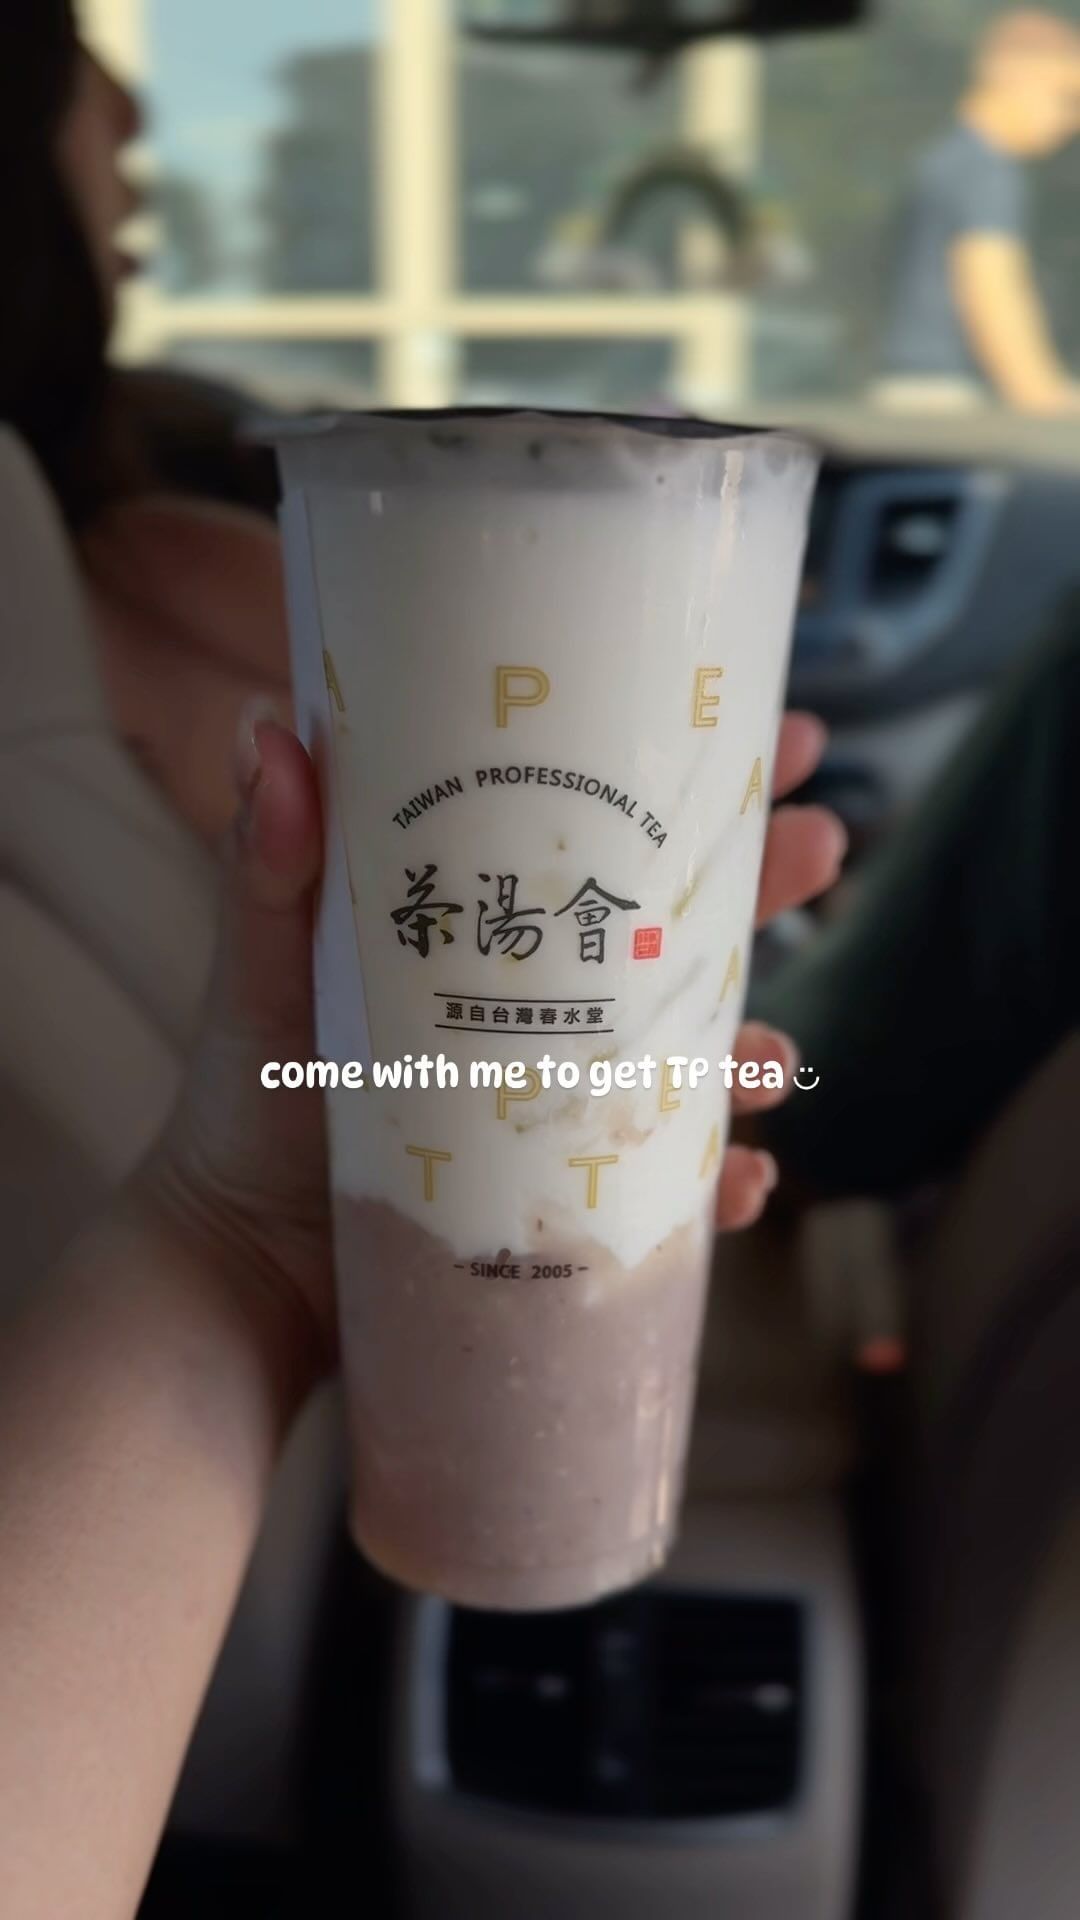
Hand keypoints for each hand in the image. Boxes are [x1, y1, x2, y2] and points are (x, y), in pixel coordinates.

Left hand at [135, 709, 842, 1382]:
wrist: (244, 1258)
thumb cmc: (253, 1095)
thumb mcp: (269, 968)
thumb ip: (268, 864)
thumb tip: (262, 729)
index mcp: (496, 927)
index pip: (607, 836)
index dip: (695, 786)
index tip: (771, 736)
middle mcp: (549, 1003)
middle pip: (684, 933)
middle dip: (766, 886)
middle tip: (821, 844)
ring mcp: (569, 1099)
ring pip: (699, 1058)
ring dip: (758, 1048)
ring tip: (772, 1059)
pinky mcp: (573, 1193)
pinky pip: (670, 1187)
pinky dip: (718, 1186)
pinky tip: (744, 1182)